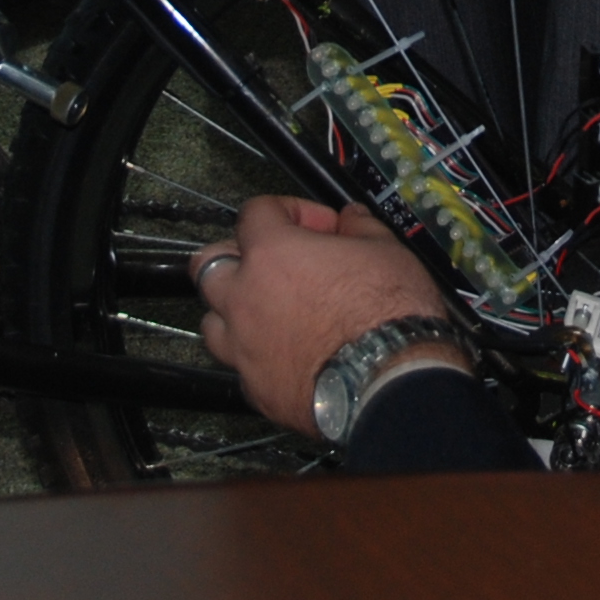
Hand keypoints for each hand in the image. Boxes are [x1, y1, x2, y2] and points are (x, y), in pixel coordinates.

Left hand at [190, 197, 452, 431]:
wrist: (391, 381)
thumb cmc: (388, 314)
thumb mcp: (386, 250)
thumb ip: (360, 228)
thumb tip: (353, 220)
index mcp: (271, 254)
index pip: (255, 212)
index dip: (288, 211)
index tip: (318, 226)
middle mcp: (245, 298)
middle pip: (208, 265)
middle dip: (239, 258)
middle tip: (276, 265)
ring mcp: (243, 347)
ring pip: (213, 321)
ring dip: (235, 312)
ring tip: (270, 314)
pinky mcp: (255, 389)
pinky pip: (241, 366)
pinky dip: (257, 357)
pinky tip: (286, 356)